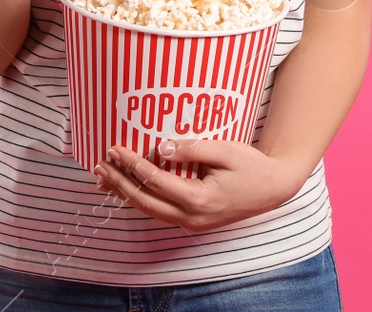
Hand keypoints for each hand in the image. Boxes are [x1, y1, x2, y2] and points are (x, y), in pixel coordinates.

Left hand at [92, 139, 307, 232]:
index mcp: (199, 199)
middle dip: (119, 182)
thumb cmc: (251, 166)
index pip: (155, 181)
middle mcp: (192, 217)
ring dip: (125, 193)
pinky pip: (160, 211)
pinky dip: (141, 199)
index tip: (114, 148)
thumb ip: (192, 149)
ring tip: (104, 178)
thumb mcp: (225, 150)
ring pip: (149, 210)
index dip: (131, 164)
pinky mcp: (193, 221)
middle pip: (145, 201)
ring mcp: (192, 223)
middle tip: (98, 165)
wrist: (273, 189)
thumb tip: (160, 148)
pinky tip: (127, 189)